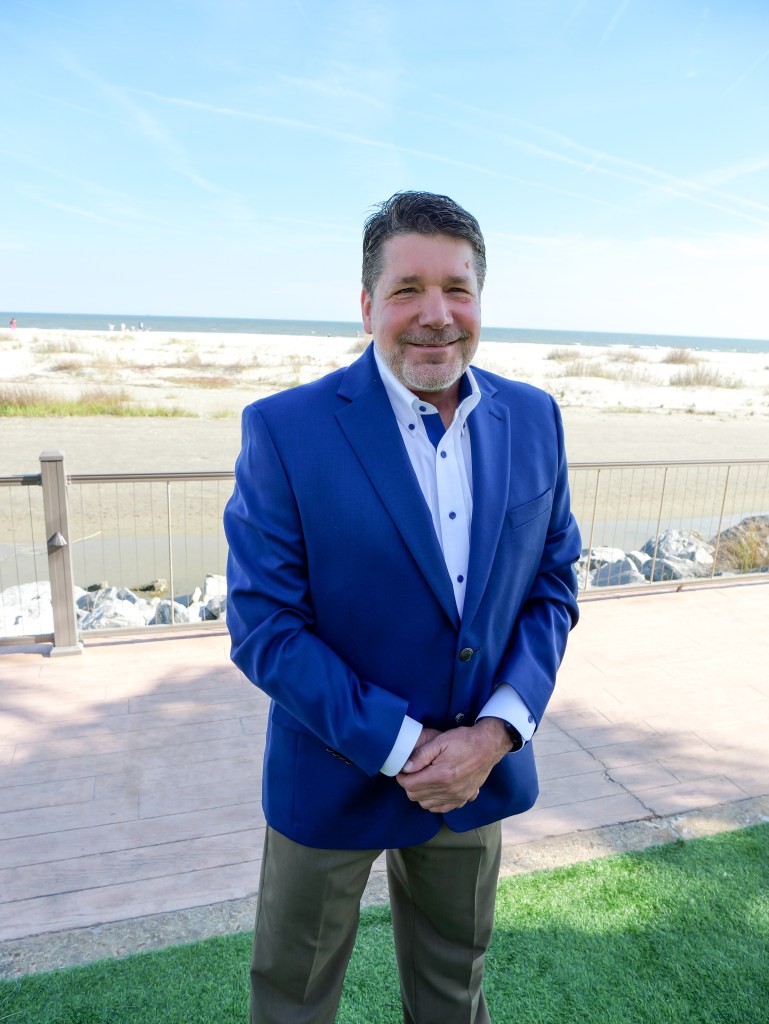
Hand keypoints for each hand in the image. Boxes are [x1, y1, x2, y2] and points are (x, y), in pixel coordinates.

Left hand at [396, 718, 511, 812]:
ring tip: (423, 780)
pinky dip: (434, 802)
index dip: (402, 778)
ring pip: (427, 805)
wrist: (488, 745)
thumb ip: (421, 755)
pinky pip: (442, 808)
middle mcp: (448, 790)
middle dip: (410, 786)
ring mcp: (457, 796)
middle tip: (412, 774)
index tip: (403, 771)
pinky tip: (435, 790)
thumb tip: (406, 768)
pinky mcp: (464, 798)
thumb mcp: (440, 741)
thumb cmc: (464, 740)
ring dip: (421, 794)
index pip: (410, 785)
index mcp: (440, 775)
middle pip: (416, 796)